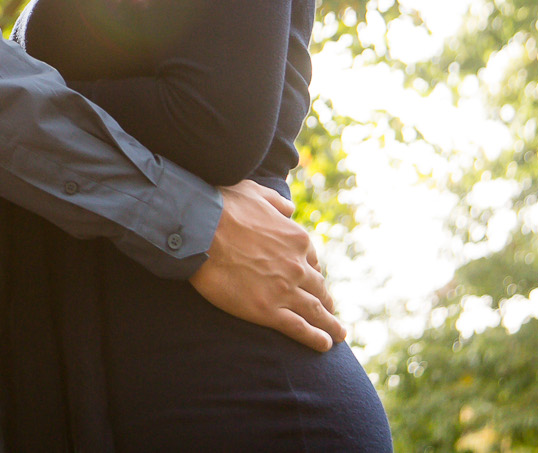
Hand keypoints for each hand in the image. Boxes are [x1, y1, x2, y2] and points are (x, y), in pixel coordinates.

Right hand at [189, 180, 345, 351]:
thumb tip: (289, 209)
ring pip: (315, 311)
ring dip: (329, 324)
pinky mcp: (267, 310)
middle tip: (329, 311)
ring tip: (337, 335)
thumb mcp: (256, 192)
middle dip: (325, 300)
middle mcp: (297, 266)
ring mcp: (284, 290)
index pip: (312, 262)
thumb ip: (277, 202)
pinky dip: (315, 338)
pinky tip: (324, 344)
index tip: (313, 282)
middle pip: (318, 288)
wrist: (200, 227)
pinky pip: (299, 328)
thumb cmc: (223, 206)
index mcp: (297, 239)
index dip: (313, 274)